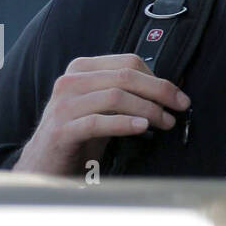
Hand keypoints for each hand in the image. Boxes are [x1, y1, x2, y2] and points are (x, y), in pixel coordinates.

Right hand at [12, 54, 189, 176]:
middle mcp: (71, 82)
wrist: (46, 162)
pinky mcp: (63, 129)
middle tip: (180, 107)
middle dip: (160, 92)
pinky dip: (125, 123)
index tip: (178, 96)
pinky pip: (98, 122)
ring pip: (115, 97)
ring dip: (148, 110)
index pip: (128, 63)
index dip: (158, 79)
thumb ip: (127, 94)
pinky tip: (143, 128)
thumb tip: (168, 91)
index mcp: (82, 70)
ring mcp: (64, 105)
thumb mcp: (104, 108)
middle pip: (125, 77)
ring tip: (165, 122)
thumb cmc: (80, 134)